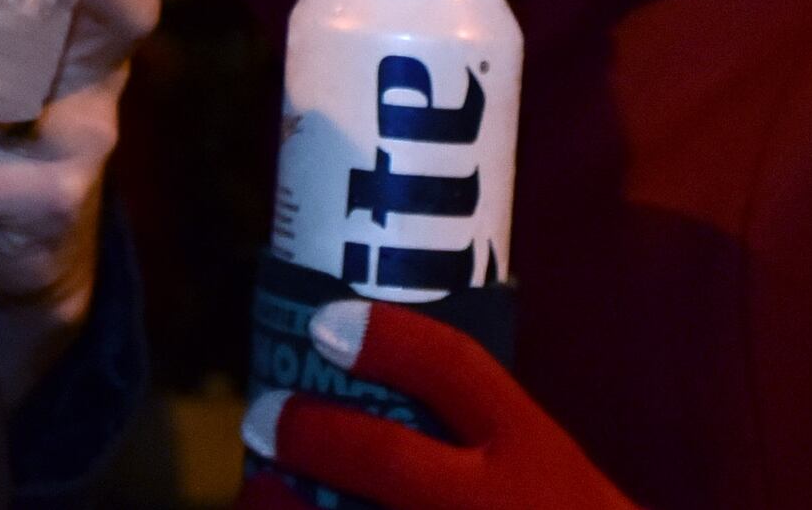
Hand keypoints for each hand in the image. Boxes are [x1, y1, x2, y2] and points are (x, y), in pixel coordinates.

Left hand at [243, 301, 636, 509]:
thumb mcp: (555, 470)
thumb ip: (488, 438)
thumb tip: (379, 392)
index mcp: (534, 451)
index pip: (455, 369)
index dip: (386, 338)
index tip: (325, 321)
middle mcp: (497, 504)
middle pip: (388, 461)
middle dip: (314, 434)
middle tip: (263, 415)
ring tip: (256, 488)